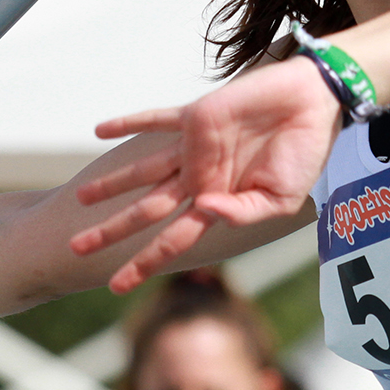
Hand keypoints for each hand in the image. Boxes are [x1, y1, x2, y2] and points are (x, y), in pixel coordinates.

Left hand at [72, 56, 341, 290]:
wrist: (313, 103)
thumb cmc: (305, 154)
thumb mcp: (281, 199)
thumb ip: (243, 212)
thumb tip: (205, 210)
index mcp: (218, 203)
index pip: (173, 239)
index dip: (145, 262)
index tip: (117, 286)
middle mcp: (199, 179)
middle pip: (146, 211)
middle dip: (112, 230)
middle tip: (76, 248)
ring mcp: (194, 148)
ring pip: (143, 171)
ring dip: (111, 183)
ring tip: (80, 197)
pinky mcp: (196, 116)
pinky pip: (156, 119)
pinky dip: (129, 122)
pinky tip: (100, 129)